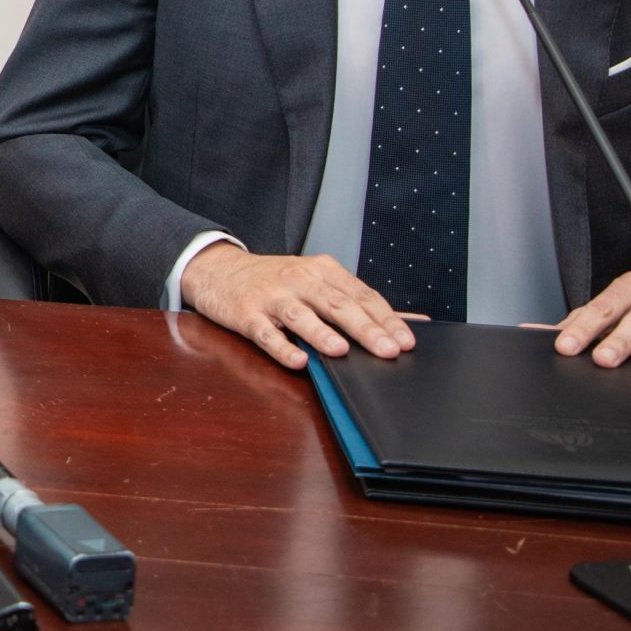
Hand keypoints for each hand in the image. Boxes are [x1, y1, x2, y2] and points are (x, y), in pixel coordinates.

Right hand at [179, 245, 418, 371]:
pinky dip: (281, 347)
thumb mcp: (317, 279)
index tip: (406, 341)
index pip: (360, 294)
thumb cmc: (276, 280)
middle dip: (364, 328)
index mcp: (321, 271)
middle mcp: (298, 280)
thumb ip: (360, 301)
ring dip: (321, 333)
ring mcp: (270, 297)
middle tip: (388, 350)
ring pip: (300, 315)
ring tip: (341, 350)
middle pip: (336, 304)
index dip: (385, 318)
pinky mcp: (246, 314)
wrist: (217, 270)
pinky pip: (265, 333)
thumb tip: (413, 321)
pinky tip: (297, 360)